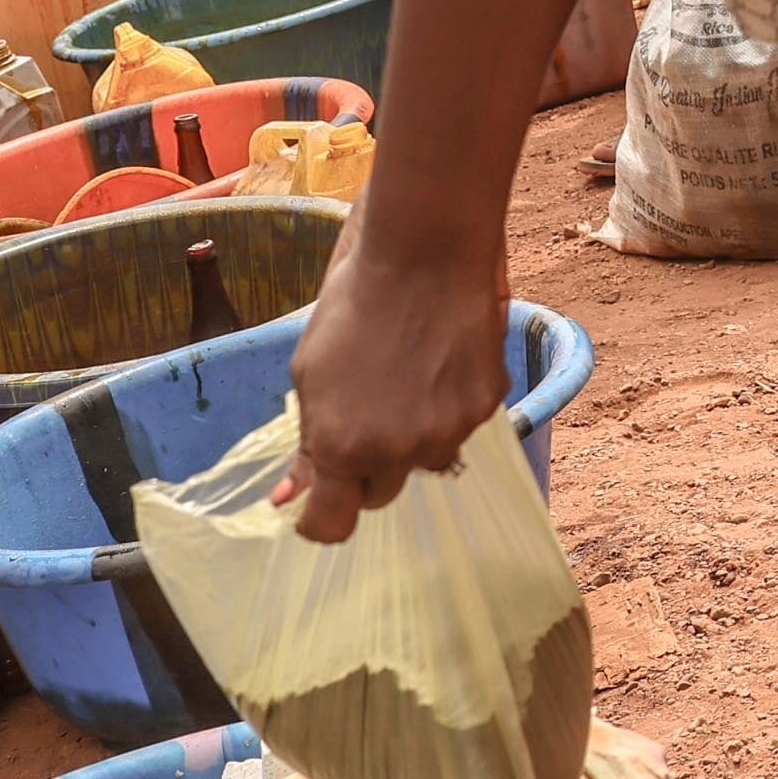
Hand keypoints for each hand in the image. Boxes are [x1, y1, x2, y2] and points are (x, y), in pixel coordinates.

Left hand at [276, 232, 508, 543]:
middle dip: (367, 467)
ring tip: (407, 379)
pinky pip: (462, 425)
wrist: (424, 253)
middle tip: (364, 417)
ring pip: (426, 460)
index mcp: (342, 446)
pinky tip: (439, 361)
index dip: (320, 520)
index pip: (331, 525)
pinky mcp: (486, 406)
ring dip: (412, 438)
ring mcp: (447, 431)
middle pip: (381, 493)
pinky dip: (449, 405)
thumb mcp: (311, 374)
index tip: (316, 506)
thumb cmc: (352, 305)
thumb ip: (309, 441)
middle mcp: (397, 451)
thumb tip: (292, 494)